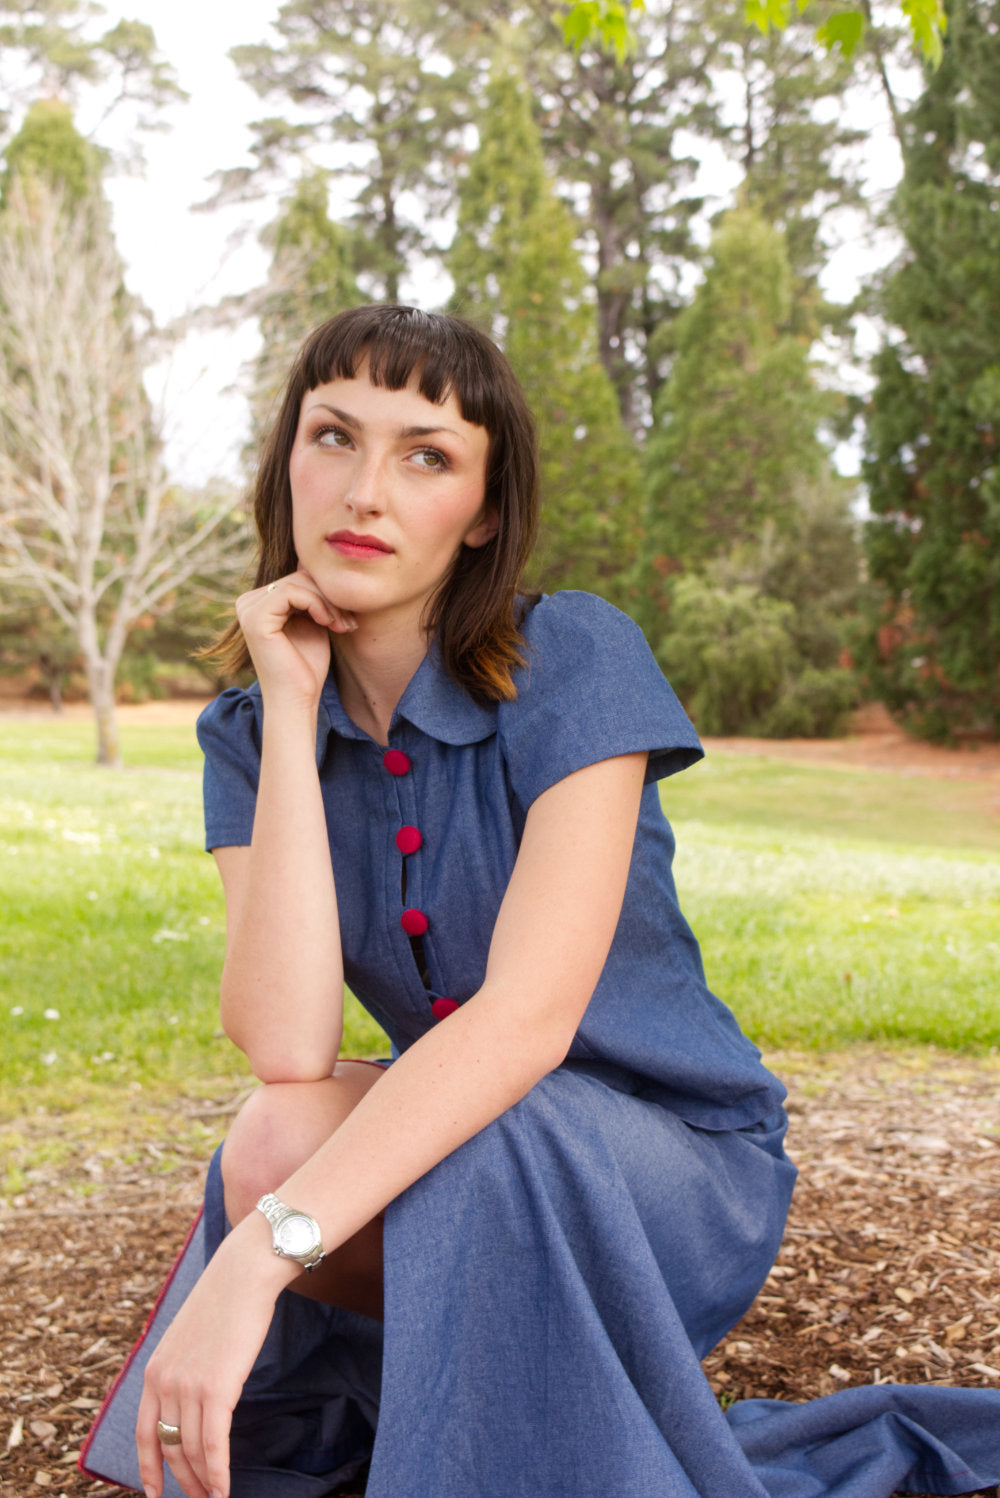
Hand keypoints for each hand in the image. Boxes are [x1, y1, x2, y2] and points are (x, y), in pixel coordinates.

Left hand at [136, 1226, 294, 1497]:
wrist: (244, 1272)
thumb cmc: (226, 1300)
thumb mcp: (190, 1336)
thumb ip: (184, 1368)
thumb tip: (195, 1396)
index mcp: (154, 1370)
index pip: (144, 1433)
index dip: (148, 1468)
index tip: (154, 1493)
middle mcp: (164, 1382)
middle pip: (170, 1447)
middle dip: (185, 1479)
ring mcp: (188, 1386)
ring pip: (191, 1450)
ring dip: (204, 1481)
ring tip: (216, 1497)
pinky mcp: (216, 1389)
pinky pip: (213, 1444)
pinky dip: (219, 1472)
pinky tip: (225, 1489)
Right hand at [236, 570, 356, 710]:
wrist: (298, 700)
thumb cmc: (307, 667)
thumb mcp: (313, 622)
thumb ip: (313, 596)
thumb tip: (321, 564)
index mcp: (258, 602)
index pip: (298, 578)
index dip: (327, 593)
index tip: (346, 618)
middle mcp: (247, 602)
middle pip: (299, 577)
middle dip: (330, 598)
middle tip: (348, 623)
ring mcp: (248, 608)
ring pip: (299, 582)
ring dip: (329, 603)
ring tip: (342, 626)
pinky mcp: (255, 617)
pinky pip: (293, 591)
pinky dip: (317, 604)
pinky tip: (328, 623)